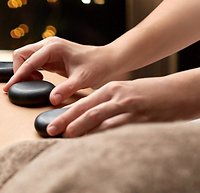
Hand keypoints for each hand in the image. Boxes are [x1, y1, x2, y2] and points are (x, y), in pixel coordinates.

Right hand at [4, 37, 115, 104]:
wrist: (107, 60)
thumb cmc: (96, 66)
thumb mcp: (82, 79)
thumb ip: (66, 89)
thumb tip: (51, 100)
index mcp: (53, 47)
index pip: (27, 61)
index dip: (17, 76)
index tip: (8, 88)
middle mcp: (48, 44)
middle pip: (20, 54)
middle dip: (18, 70)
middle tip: (27, 85)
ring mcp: (48, 48)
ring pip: (24, 57)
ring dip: (24, 71)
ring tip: (36, 82)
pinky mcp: (49, 55)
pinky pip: (32, 61)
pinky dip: (30, 71)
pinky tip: (40, 79)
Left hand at [47, 76, 197, 137]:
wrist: (179, 91)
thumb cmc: (149, 94)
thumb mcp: (124, 92)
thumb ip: (104, 103)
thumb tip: (83, 116)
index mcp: (112, 89)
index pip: (84, 102)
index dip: (66, 113)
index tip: (51, 122)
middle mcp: (117, 95)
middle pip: (87, 109)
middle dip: (67, 120)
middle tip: (51, 130)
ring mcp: (129, 106)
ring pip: (100, 118)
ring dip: (82, 128)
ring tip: (67, 137)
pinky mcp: (142, 117)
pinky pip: (120, 128)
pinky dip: (105, 135)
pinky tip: (95, 143)